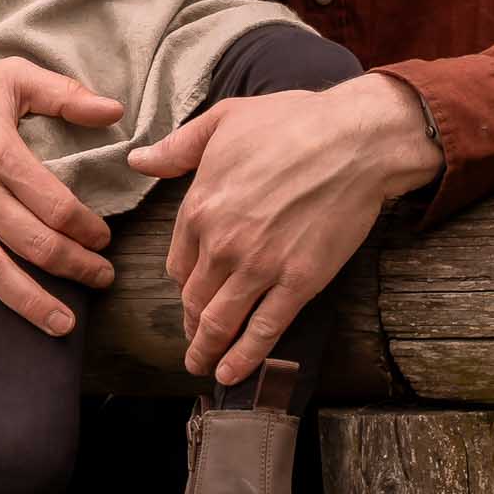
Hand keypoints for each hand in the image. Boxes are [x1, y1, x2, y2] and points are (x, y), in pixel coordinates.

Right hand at [0, 51, 125, 360]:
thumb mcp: (10, 76)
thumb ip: (65, 94)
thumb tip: (114, 110)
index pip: (55, 205)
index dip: (87, 229)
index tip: (104, 240)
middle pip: (32, 243)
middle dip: (74, 268)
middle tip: (102, 280)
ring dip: (29, 303)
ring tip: (62, 326)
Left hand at [127, 73, 442, 387]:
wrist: (354, 141)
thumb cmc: (292, 121)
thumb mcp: (224, 120)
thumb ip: (178, 147)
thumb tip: (138, 161)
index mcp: (200, 207)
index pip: (177, 262)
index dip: (182, 282)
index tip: (188, 292)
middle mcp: (223, 244)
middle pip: (194, 298)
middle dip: (190, 322)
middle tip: (193, 337)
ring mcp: (260, 267)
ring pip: (221, 321)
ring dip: (206, 349)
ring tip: (202, 365)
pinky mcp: (298, 283)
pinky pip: (263, 330)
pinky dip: (243, 358)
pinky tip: (231, 373)